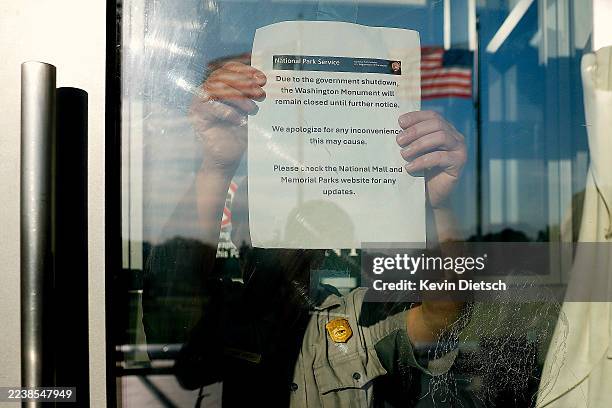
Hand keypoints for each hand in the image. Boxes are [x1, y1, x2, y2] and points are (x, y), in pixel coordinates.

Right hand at [189, 59, 265, 173]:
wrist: (228, 158)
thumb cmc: (239, 133)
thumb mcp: (248, 110)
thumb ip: (252, 94)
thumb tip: (264, 79)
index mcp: (219, 85)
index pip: (229, 68)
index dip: (245, 70)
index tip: (261, 78)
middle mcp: (207, 91)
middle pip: (222, 76)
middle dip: (244, 83)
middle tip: (260, 94)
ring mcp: (199, 102)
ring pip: (216, 88)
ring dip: (238, 97)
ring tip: (253, 109)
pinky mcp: (197, 116)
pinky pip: (210, 107)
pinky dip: (227, 112)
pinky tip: (240, 121)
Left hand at [396, 111, 466, 207]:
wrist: (430, 196)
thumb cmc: (420, 172)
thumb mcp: (415, 153)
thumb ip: (410, 140)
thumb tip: (395, 130)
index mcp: (444, 129)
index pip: (432, 116)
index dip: (416, 117)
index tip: (400, 122)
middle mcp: (454, 136)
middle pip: (437, 124)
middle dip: (415, 130)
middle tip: (399, 140)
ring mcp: (459, 149)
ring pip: (441, 137)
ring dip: (419, 144)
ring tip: (404, 154)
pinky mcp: (459, 163)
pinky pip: (440, 157)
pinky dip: (423, 161)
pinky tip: (410, 167)